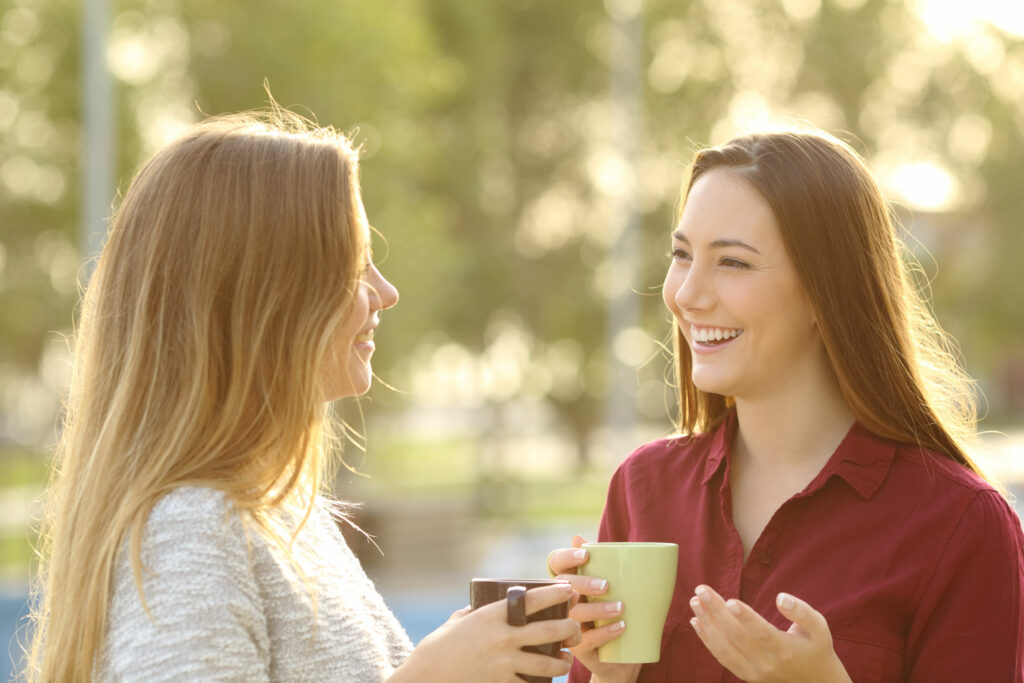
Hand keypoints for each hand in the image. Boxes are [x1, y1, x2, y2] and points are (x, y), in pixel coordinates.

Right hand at [389, 582, 580, 682]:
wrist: (427, 676)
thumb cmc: (440, 645)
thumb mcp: (460, 620)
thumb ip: (478, 611)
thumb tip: (493, 603)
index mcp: (494, 615)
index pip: (535, 600)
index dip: (557, 593)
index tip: (569, 590)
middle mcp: (504, 637)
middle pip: (551, 630)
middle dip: (570, 628)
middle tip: (576, 628)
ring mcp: (505, 663)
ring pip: (549, 663)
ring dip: (563, 661)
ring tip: (567, 659)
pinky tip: (549, 681)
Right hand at [547, 536, 640, 682]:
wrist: (621, 657)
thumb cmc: (614, 613)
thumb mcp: (614, 588)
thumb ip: (604, 564)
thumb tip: (581, 536)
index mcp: (569, 582)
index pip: (556, 564)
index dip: (567, 556)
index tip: (586, 554)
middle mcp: (562, 603)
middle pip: (563, 587)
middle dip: (583, 583)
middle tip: (606, 585)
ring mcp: (566, 625)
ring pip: (574, 614)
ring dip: (598, 609)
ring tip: (621, 608)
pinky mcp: (576, 648)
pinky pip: (586, 640)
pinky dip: (605, 632)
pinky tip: (621, 626)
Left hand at [688, 585, 852, 682]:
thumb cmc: (815, 649)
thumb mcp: (819, 628)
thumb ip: (802, 612)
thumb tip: (781, 598)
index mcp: (785, 650)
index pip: (761, 634)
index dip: (746, 617)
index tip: (730, 600)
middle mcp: (767, 664)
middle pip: (737, 637)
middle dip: (716, 612)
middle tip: (701, 590)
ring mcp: (754, 672)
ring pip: (725, 648)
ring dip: (707, 624)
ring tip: (695, 603)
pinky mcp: (745, 675)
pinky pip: (722, 658)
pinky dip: (707, 640)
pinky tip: (697, 622)